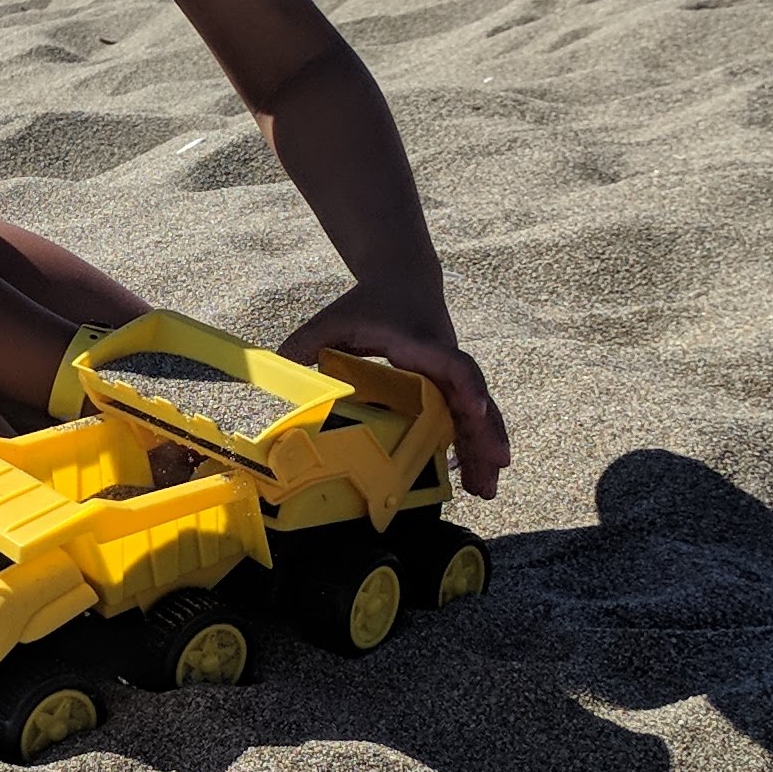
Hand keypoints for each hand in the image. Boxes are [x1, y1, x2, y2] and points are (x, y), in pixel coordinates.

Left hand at [280, 288, 510, 500]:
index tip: (476, 411)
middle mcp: (443, 361)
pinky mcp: (448, 388)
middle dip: (485, 433)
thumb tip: (276, 370)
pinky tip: (476, 478)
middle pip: (473, 398)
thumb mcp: (334, 318)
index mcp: (421, 344)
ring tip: (486, 490)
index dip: (466, 386)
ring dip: (483, 449)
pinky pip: (466, 419)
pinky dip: (473, 446)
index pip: (453, 364)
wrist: (403, 280)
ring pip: (476, 414)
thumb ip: (304, 342)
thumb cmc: (369, 302)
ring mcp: (449, 376)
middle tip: (496, 467)